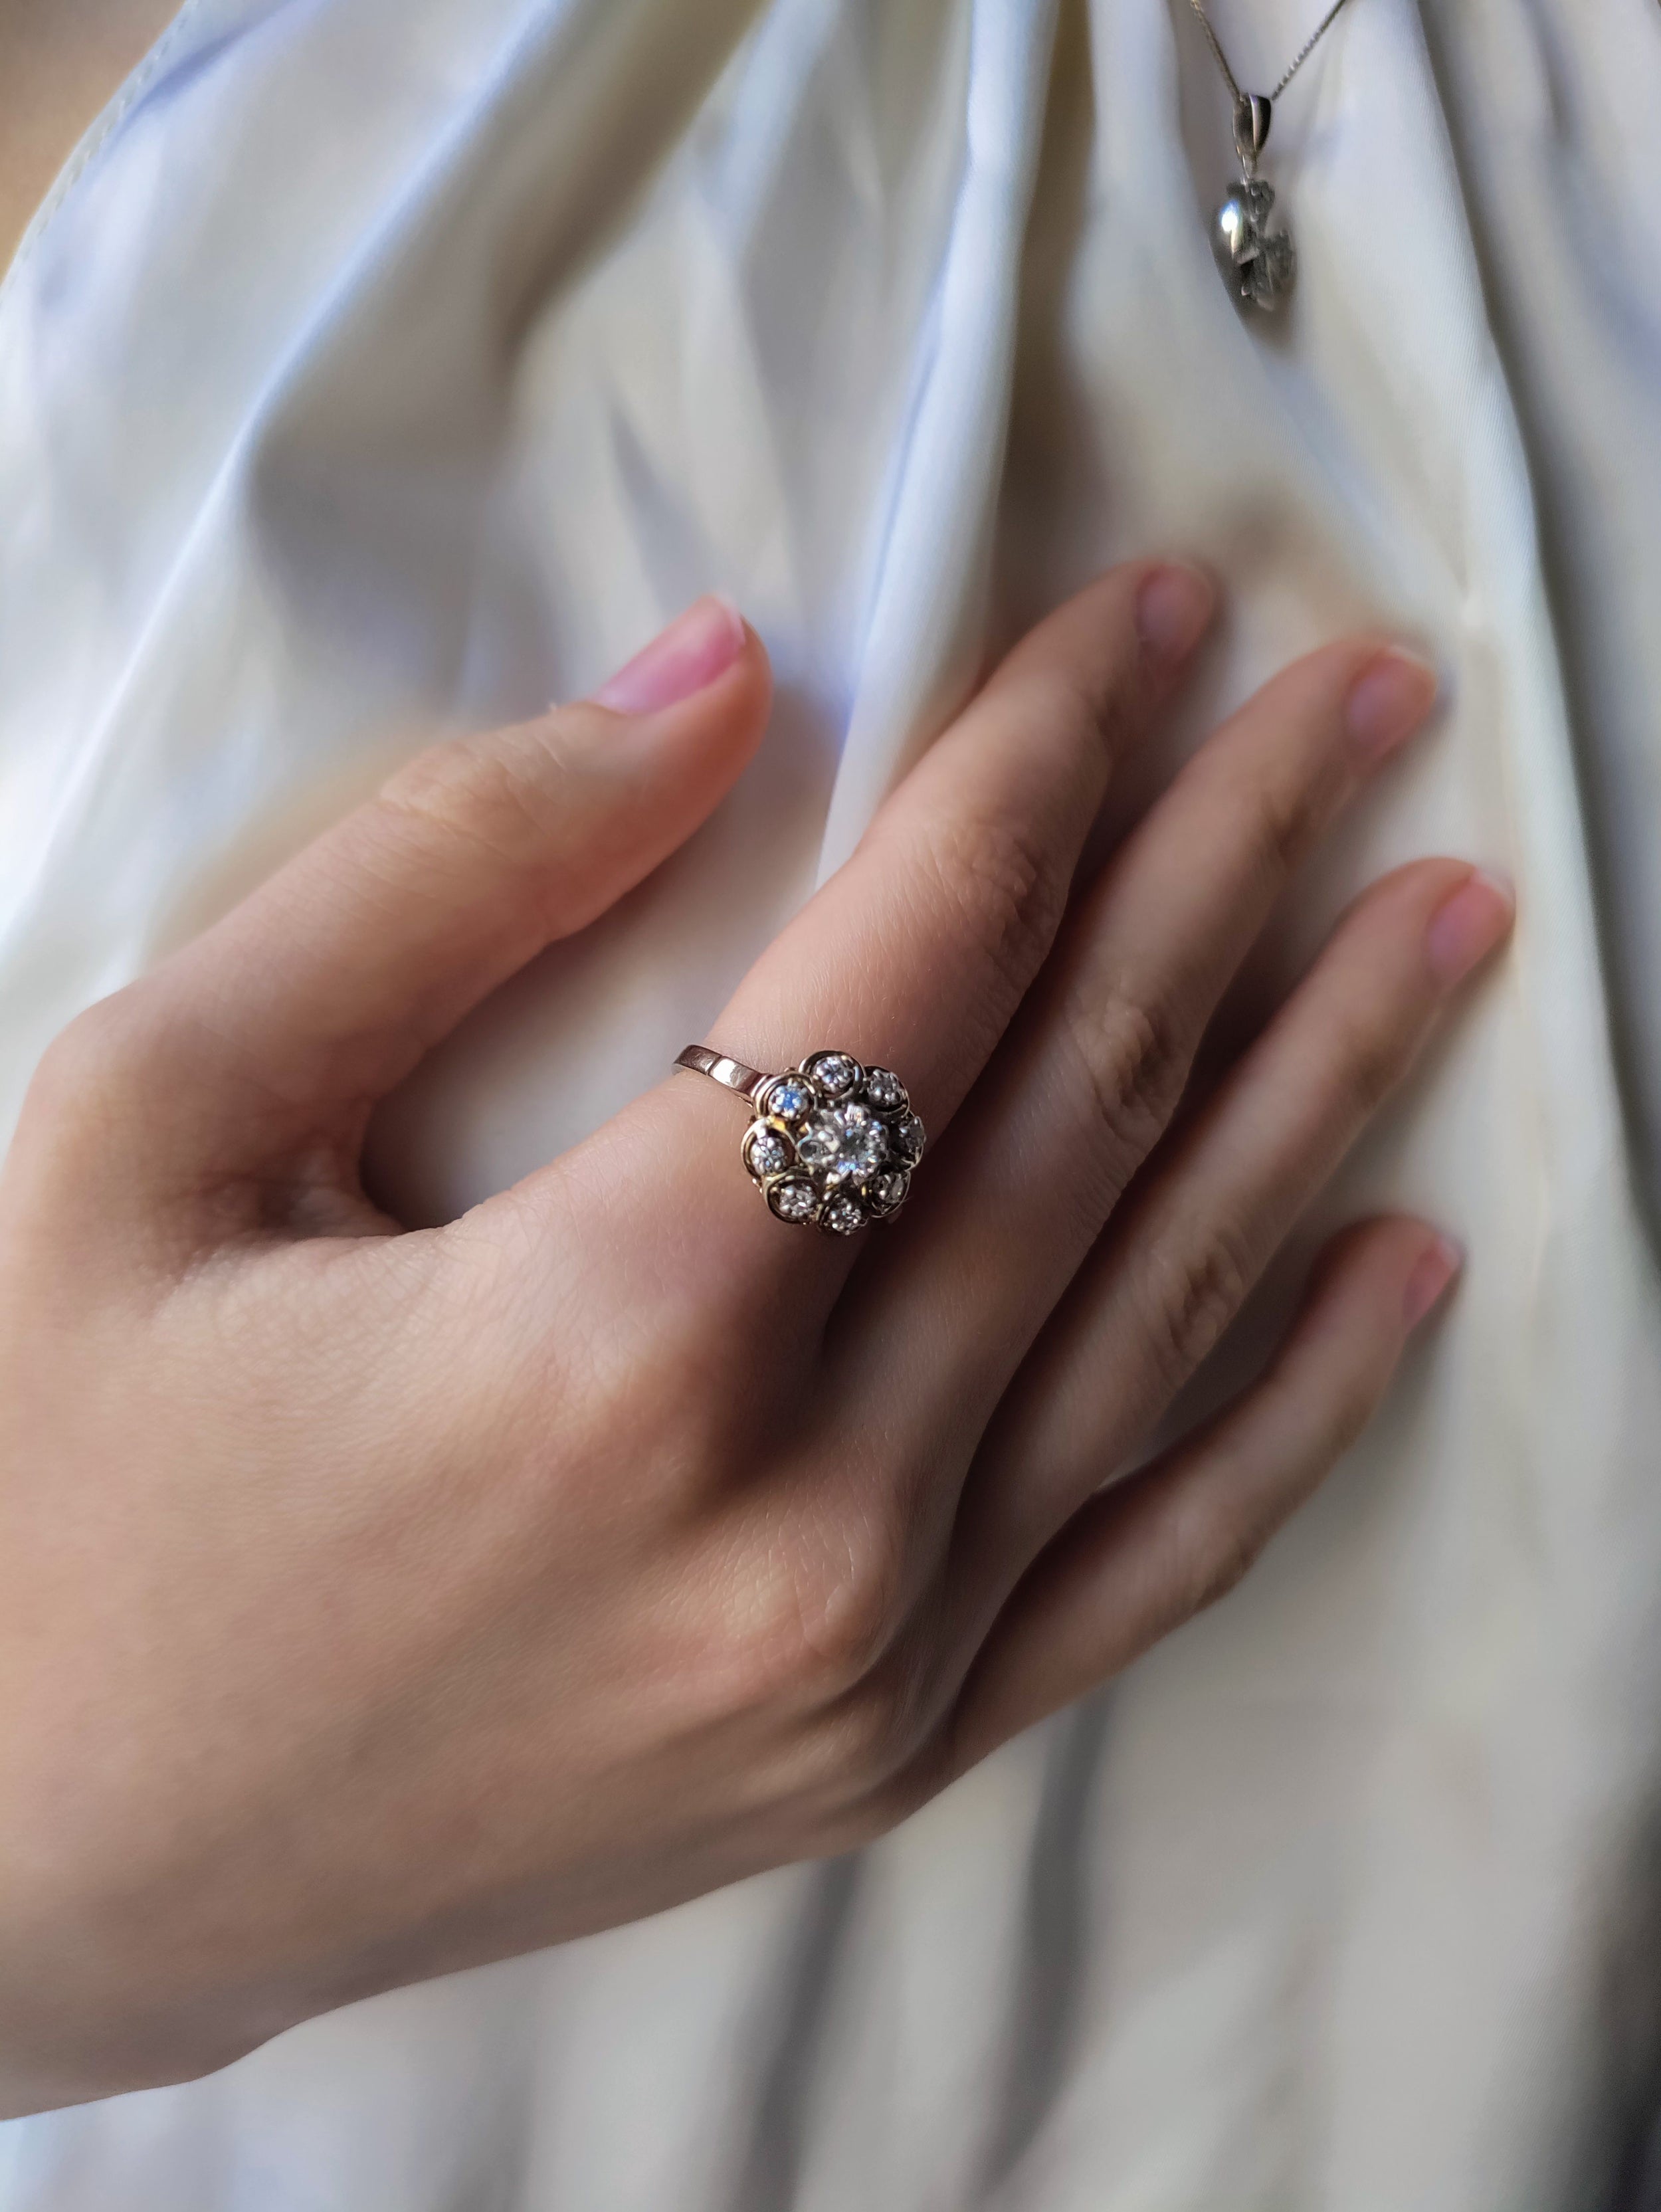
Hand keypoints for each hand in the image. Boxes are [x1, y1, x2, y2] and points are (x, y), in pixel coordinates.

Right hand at [0, 571, 1510, 2114]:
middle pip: (1077, 1110)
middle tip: (1361, 704)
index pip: (916, 965)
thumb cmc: (50, 1481)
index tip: (1156, 618)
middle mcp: (793, 1519)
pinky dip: (1286, 1405)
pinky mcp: (869, 1757)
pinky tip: (1396, 1263)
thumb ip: (437, 876)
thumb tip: (708, 687)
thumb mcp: (148, 1122)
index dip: (1051, 759)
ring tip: (1435, 920)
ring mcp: (859, 1666)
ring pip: (1153, 1313)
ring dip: (1308, 1087)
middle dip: (1225, 865)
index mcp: (608, 1336)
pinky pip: (1140, 1559)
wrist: (37, 1860)